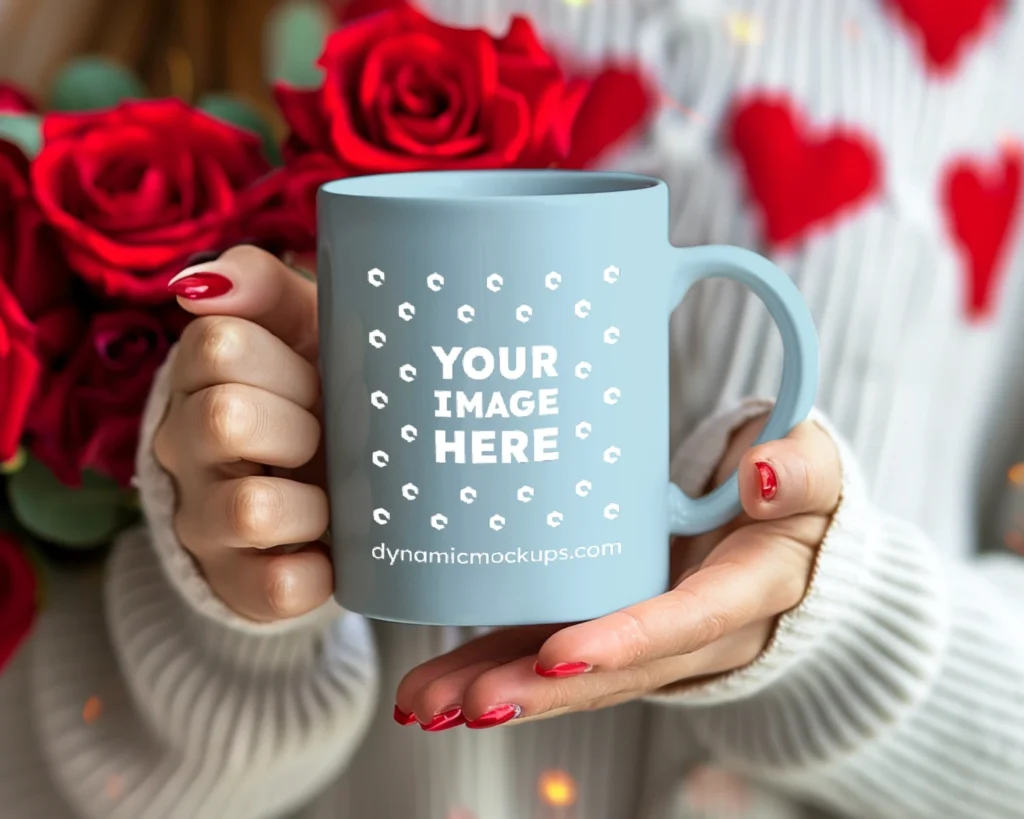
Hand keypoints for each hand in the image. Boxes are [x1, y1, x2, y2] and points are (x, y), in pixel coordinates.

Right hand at [154, 246, 332, 620]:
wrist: (325, 485)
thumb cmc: (320, 390)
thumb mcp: (303, 326)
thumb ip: (261, 285)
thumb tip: (203, 282)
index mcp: (201, 376)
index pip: (219, 346)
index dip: (286, 364)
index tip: (318, 379)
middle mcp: (186, 446)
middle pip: (226, 419)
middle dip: (300, 425)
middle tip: (329, 433)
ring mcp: (205, 518)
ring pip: (250, 509)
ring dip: (315, 502)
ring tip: (335, 497)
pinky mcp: (239, 584)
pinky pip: (278, 586)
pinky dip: (321, 571)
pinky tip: (336, 551)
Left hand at [395, 417, 841, 729]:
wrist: (788, 537)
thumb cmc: (796, 494)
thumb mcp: (815, 471)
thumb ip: (801, 471)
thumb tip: (762, 474)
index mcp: (749, 591)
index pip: (687, 622)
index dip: (625, 641)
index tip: (559, 655)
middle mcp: (694, 631)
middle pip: (616, 671)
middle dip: (540, 689)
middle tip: (469, 700)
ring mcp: (647, 635)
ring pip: (573, 674)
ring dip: (499, 688)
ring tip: (425, 702)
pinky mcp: (610, 624)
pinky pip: (552, 654)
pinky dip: (494, 669)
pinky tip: (435, 688)